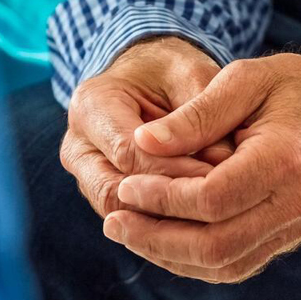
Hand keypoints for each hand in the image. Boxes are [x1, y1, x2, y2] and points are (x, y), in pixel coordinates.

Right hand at [60, 37, 224, 216]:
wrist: (151, 79)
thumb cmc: (174, 73)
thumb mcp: (192, 76)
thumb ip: (203, 116)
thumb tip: (222, 165)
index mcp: (92, 105)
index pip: (128, 153)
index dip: (174, 172)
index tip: (219, 179)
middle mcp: (79, 145)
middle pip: (115, 194)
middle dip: (168, 204)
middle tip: (219, 208)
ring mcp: (87, 176)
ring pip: (122, 216)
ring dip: (168, 221)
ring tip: (215, 218)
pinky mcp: (104, 196)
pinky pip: (132, 224)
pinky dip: (167, 227)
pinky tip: (205, 224)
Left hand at [99, 51, 300, 282]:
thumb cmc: (298, 88)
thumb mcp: (247, 78)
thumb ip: (195, 114)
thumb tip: (142, 144)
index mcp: (287, 160)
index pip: (214, 199)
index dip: (163, 199)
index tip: (127, 186)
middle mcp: (296, 204)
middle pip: (217, 245)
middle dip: (157, 238)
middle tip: (115, 220)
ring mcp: (296, 228)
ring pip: (225, 265)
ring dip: (170, 256)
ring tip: (129, 232)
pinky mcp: (289, 239)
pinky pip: (237, 265)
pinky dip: (193, 261)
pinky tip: (161, 241)